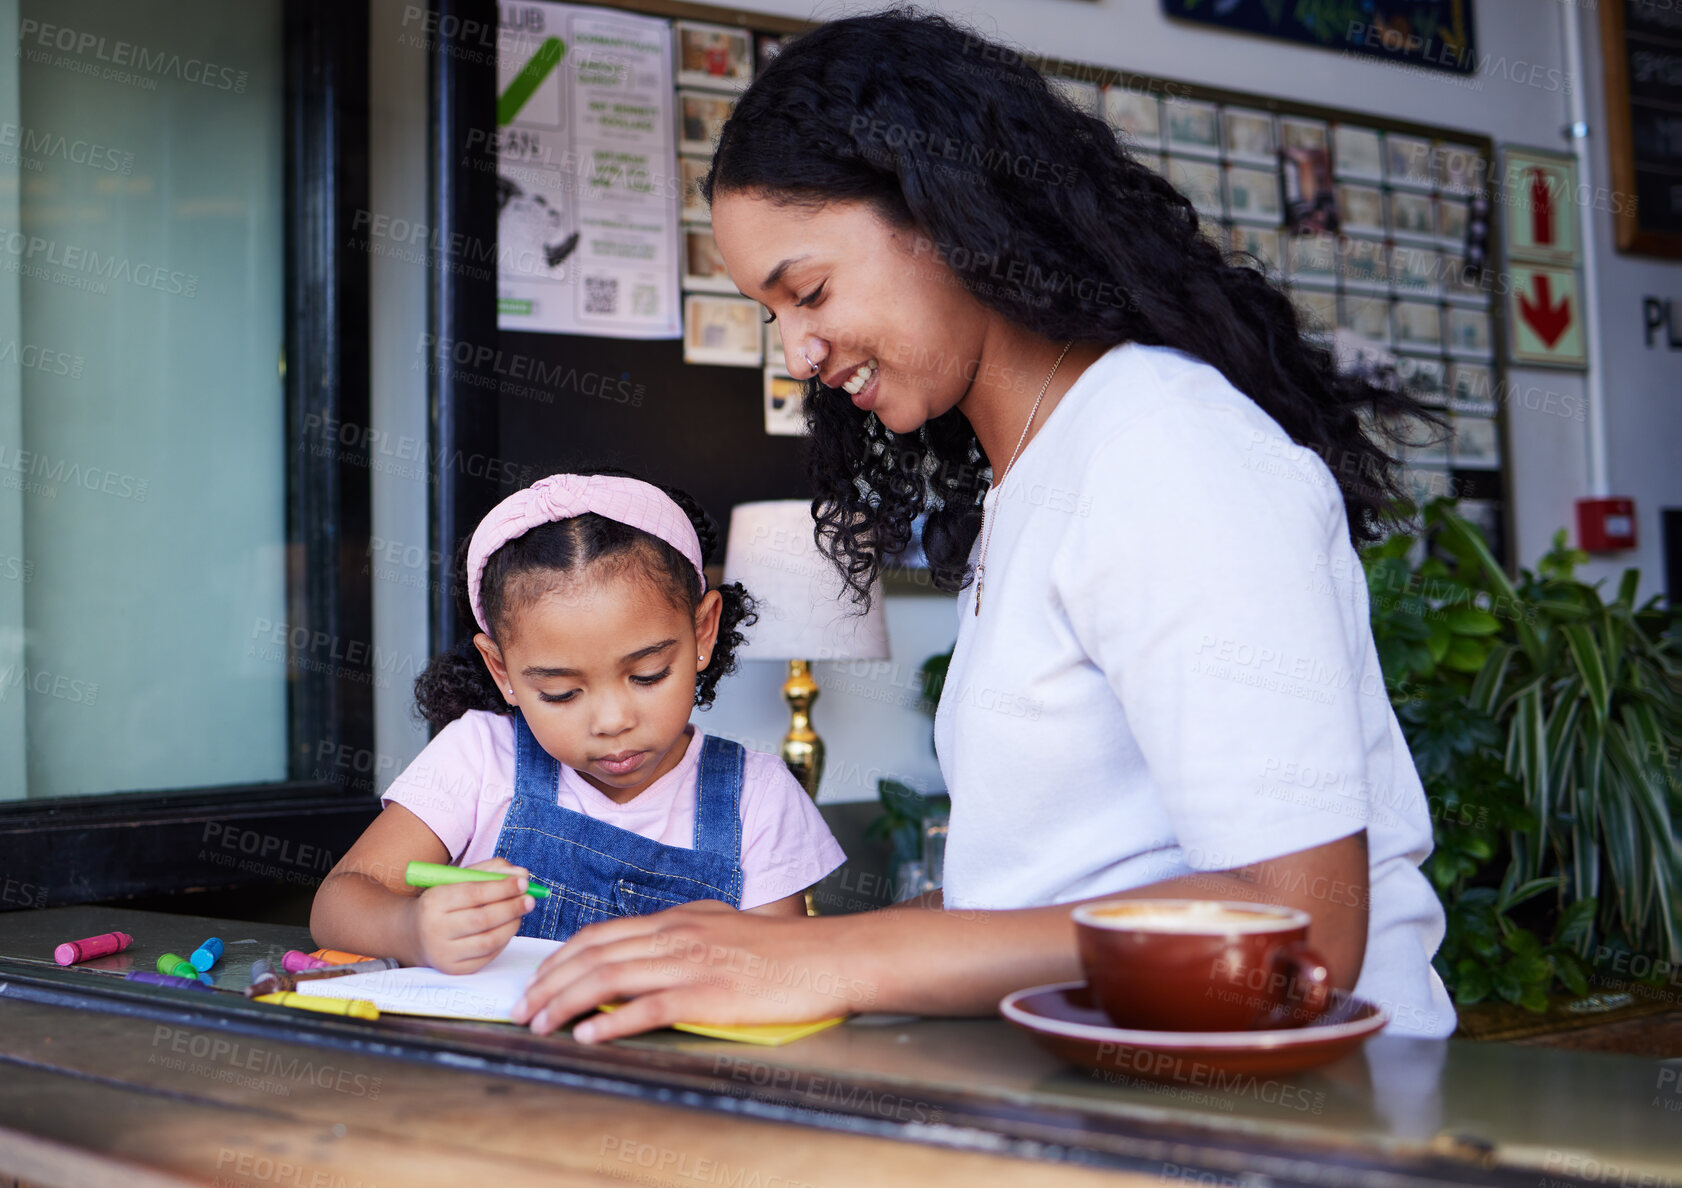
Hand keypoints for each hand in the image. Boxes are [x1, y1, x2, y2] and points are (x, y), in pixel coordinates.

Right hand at [410, 857, 534, 973]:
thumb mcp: (459, 879)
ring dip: (511, 925)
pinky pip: (487, 956)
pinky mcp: (454, 969)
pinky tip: (507, 928)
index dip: (502, 888)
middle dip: (512, 908)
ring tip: (521, 913)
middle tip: (530, 899)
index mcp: (434, 901)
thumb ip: (491, 870)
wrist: (414, 934)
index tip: (524, 882)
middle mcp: (435, 929)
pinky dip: (503, 941)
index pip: (473, 893)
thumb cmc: (444, 901)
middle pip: (482, 919)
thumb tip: (522, 874)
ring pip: (488, 941)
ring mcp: (444, 953)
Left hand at [511, 901, 876, 1041]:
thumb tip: (643, 951)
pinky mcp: (708, 995)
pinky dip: (611, 1021)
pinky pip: (647, 1008)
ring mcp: (690, 964)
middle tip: (522, 1007)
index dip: (560, 957)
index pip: (601, 934)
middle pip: (594, 954)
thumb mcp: (721, 926)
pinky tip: (589, 1034)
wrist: (825, 957)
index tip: (538, 979)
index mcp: (677, 920)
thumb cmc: (780, 948)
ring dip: (566, 1002)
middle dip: (549, 982)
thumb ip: (681, 936)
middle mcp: (676, 936)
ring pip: (609, 977)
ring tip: (540, 1022)